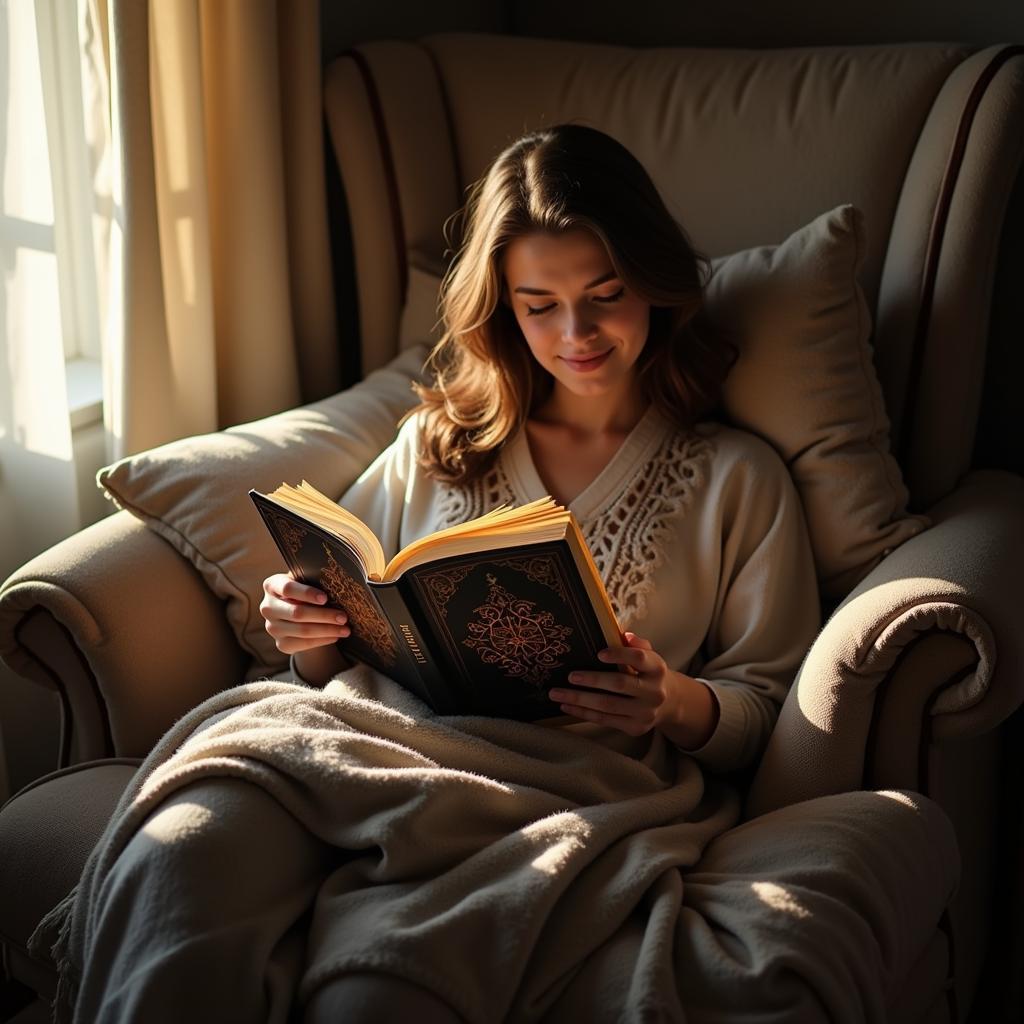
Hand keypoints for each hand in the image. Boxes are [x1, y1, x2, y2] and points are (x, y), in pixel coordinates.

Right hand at [259, 573, 350, 655]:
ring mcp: (272, 628)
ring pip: (302, 630)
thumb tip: (337, 585)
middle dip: (324, 615)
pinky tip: (335, 636)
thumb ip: (314, 580)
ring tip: (345, 629)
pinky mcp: (281, 644)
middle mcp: (267, 607)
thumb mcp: (306, 581)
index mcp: (272, 586)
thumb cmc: (305, 591)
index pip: (288, 589)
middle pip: (297, 613)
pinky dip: (322, 640)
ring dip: (327, 630)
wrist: (296, 611)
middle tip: (343, 617)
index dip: (307, 593)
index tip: (325, 598)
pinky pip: (304, 644)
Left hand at [548, 631, 717, 746]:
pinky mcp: (635, 728)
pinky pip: (605, 720)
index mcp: (657, 668)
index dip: (619, 655)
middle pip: (620, 684)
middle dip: (592, 680)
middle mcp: (655, 692)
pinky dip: (583, 713)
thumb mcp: (648, 656)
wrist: (669, 703)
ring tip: (557, 694)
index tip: (599, 654)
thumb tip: (623, 634)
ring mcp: (645, 713)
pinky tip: (567, 706)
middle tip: (570, 676)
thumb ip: (636, 644)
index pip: (639, 658)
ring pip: (608, 705)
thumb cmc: (648, 673)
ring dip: (579, 699)